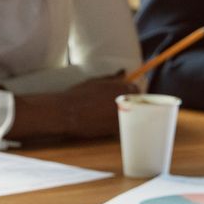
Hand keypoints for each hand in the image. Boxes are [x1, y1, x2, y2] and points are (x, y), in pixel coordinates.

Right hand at [10, 73, 126, 145]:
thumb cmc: (79, 94)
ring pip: (130, 116)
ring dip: (124, 114)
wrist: (67, 113)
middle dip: (129, 103)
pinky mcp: (114, 131)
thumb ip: (113, 77)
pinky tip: (102, 120)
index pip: (136, 90)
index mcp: (122, 89)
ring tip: (106, 112)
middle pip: (136, 104)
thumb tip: (124, 72)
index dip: (131, 91)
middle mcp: (125, 104)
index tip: (125, 93)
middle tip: (116, 103)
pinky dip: (115, 124)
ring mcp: (121, 118)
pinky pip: (121, 127)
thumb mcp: (96, 81)